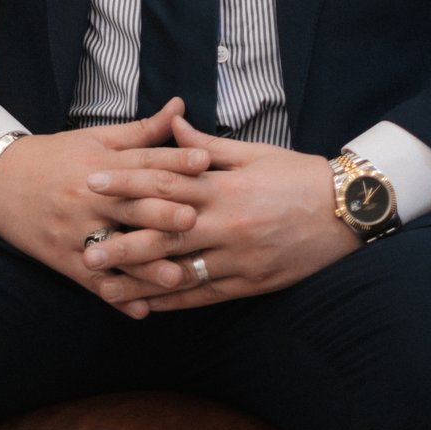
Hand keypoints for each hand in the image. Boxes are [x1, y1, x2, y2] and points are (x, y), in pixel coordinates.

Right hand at [0, 98, 208, 295]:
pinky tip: (140, 311)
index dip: (176, 161)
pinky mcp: (63, 258)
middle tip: (195, 219)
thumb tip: (180, 106)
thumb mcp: (97, 138)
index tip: (206, 162)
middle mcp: (90, 197)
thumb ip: (142, 130)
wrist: (0, 178)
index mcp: (102, 164)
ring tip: (177, 276)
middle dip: (164, 214)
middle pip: (132, 206)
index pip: (144, 162)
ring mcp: (76, 230)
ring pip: (116, 250)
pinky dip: (117, 297)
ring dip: (147, 266)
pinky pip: (92, 281)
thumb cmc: (56, 155)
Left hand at [80, 110, 357, 316]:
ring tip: (104, 285)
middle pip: (164, 235)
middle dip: (122, 241)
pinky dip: (174, 301)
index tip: (93, 184)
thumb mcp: (254, 152)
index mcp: (225, 187)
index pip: (165, 183)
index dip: (126, 184)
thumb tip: (171, 124)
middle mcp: (227, 225)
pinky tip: (147, 305)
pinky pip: (204, 295)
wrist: (345, 211)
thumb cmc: (297, 175)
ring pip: (180, 272)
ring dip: (139, 280)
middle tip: (85, 248)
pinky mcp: (249, 284)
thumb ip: (207, 145)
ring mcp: (238, 259)